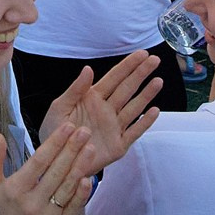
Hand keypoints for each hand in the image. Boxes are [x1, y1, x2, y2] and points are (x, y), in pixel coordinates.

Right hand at [0, 122, 91, 214]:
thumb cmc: (3, 213)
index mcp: (15, 190)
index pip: (38, 162)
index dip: (54, 143)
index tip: (67, 127)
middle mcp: (32, 203)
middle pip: (56, 171)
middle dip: (72, 149)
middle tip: (84, 131)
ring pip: (67, 187)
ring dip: (81, 165)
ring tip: (90, 147)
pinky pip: (74, 206)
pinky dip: (82, 192)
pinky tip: (88, 177)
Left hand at [42, 51, 162, 177]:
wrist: (56, 160)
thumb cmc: (55, 131)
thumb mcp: (59, 107)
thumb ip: (75, 89)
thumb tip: (88, 69)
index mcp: (93, 98)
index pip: (114, 78)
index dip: (128, 66)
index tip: (142, 54)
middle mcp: (107, 110)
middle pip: (127, 88)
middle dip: (141, 74)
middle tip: (155, 60)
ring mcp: (114, 127)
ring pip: (134, 107)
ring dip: (146, 95)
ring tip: (158, 81)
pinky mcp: (118, 145)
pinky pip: (134, 131)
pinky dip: (145, 122)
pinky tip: (154, 111)